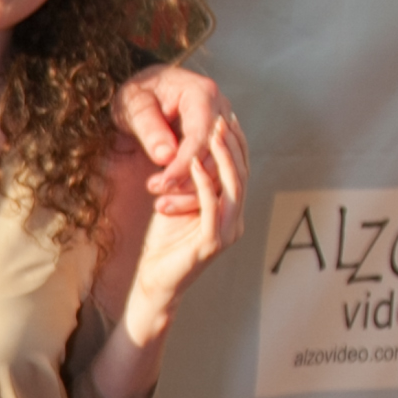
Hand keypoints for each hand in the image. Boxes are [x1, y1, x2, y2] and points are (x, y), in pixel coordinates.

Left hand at [116, 61, 234, 209]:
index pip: (201, 136)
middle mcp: (222, 110)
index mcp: (204, 94)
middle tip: (154, 187)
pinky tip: (170, 197)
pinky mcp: (222, 146)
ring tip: (158, 194)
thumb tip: (166, 157)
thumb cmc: (138, 96)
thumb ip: (149, 130)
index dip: (183, 164)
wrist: (148, 91)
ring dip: (192, 189)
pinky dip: (197, 190)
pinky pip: (218, 174)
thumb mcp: (133, 106)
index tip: (163, 184)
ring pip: (221, 169)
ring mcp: (225, 129)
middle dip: (187, 179)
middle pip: (216, 155)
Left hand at [118, 106, 245, 338]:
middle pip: (242, 174)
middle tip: (224, 116)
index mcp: (231, 209)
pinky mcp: (211, 244)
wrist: (155, 281)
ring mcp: (226, 233)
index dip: (237, 143)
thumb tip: (193, 152)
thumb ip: (192, 182)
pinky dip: (204, 182)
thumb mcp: (179, 202)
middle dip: (233, 144)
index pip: (241, 169)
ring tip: (213, 133)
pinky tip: (193, 162)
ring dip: (224, 158)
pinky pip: (211, 207)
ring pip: (234, 188)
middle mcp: (235, 220)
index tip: (226, 115)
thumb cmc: (164, 242)